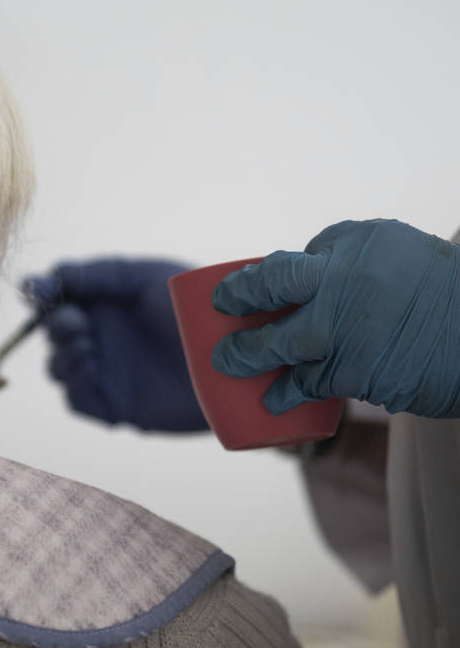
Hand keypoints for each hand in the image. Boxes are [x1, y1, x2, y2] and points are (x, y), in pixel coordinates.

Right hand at [24, 258, 207, 431]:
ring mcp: (106, 371)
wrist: (238, 354)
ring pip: (58, 368)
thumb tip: (50, 275)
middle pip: (52, 332)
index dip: (39, 291)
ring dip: (62, 354)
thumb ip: (99, 273)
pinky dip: (74, 385)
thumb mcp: (147, 277)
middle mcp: (99, 335)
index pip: (56, 296)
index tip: (36, 289)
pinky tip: (90, 367)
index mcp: (102, 301)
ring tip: (86, 344)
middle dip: (54, 323)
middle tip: (74, 320)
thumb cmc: (198, 307)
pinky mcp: (116, 405)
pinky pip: (78, 400)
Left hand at [211, 219, 459, 418]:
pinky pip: (317, 388)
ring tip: (231, 371)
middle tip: (220, 349)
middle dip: (241, 338)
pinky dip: (292, 397)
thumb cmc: (427, 276)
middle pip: (274, 321)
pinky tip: (275, 404)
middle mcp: (344, 298)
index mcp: (345, 259)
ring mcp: (353, 341)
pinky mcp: (365, 377)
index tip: (223, 299)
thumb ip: (332, 250)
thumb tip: (287, 267)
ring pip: (289, 359)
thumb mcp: (382, 242)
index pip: (277, 273)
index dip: (242, 288)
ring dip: (256, 368)